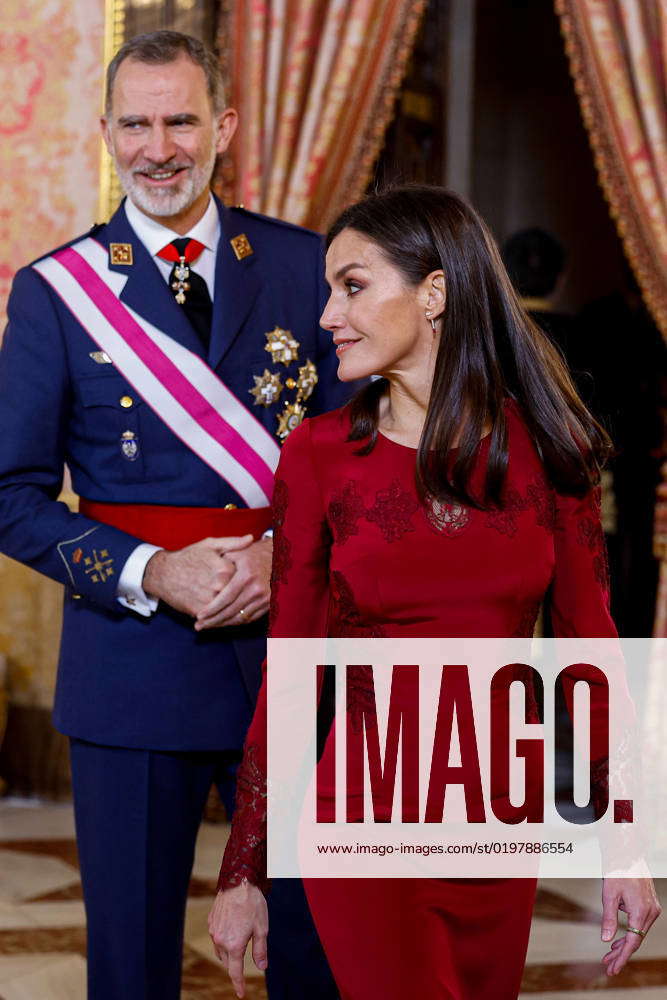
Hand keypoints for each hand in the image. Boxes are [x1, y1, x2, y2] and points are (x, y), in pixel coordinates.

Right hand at [142, 536, 249, 617]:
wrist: (162, 573)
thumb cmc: (188, 557)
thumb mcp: (209, 545)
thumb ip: (232, 543)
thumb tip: (251, 538)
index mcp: (225, 568)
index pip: (244, 578)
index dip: (242, 578)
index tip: (241, 577)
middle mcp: (219, 585)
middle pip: (237, 593)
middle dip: (237, 593)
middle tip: (228, 590)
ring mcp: (209, 600)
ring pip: (227, 606)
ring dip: (230, 606)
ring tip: (225, 601)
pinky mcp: (200, 611)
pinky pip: (216, 616)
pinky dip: (219, 615)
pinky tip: (218, 610)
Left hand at [196, 536, 271, 629]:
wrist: (278, 556)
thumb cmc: (253, 554)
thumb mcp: (237, 552)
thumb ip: (221, 564)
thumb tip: (208, 580)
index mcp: (247, 575)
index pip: (226, 598)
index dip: (211, 609)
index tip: (199, 616)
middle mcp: (257, 588)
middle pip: (231, 611)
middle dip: (213, 620)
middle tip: (199, 626)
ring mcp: (265, 598)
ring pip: (240, 618)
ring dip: (223, 624)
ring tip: (209, 626)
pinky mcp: (270, 604)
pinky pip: (250, 618)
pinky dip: (236, 622)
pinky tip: (224, 623)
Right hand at [208, 883, 267, 997]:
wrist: (238, 881)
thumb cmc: (253, 904)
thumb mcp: (262, 929)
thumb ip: (260, 950)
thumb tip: (261, 967)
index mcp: (234, 945)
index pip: (235, 972)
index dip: (238, 984)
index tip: (241, 993)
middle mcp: (220, 940)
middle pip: (227, 961)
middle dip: (234, 964)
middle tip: (244, 958)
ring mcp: (214, 930)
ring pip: (220, 949)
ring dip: (228, 952)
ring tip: (239, 942)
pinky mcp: (211, 921)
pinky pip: (216, 936)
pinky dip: (223, 938)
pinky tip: (232, 928)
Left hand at [600, 876, 660, 974]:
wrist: (628, 853)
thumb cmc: (618, 870)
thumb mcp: (608, 895)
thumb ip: (609, 919)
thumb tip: (606, 939)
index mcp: (641, 911)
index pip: (633, 942)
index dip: (622, 957)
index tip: (613, 968)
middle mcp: (651, 912)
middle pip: (636, 940)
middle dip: (621, 954)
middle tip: (608, 965)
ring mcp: (652, 908)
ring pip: (638, 933)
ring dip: (624, 944)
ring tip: (609, 954)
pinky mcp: (650, 904)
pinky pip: (640, 924)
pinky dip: (630, 933)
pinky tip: (618, 940)